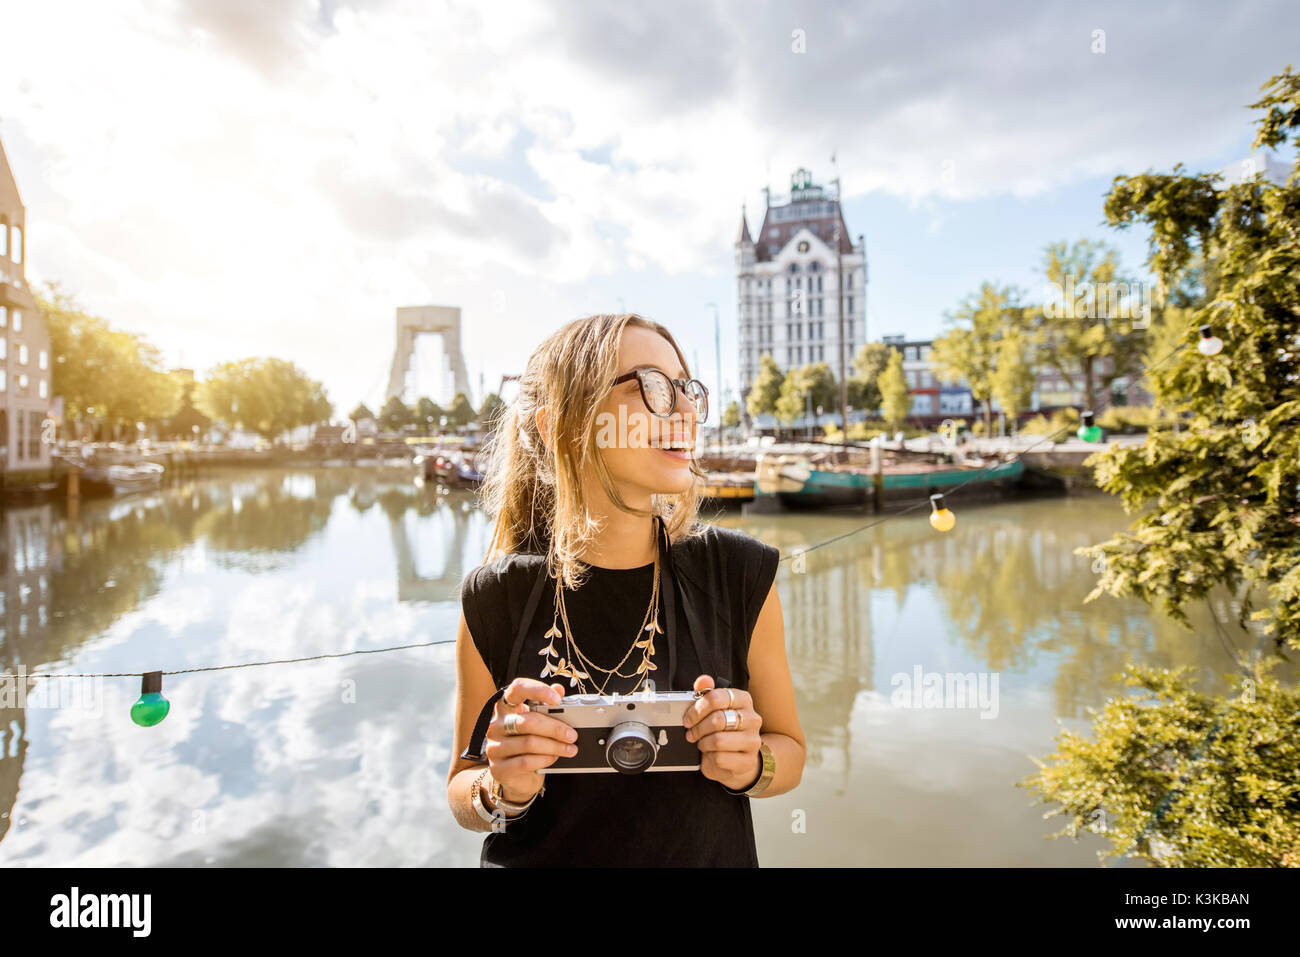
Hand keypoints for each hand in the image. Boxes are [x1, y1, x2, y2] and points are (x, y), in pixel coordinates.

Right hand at [484, 678, 576, 804]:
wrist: (516, 776)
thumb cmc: (528, 742)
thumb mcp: (538, 722)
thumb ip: (548, 705)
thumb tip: (558, 689)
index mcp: (506, 706)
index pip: (517, 689)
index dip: (537, 690)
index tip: (557, 699)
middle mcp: (496, 724)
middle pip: (527, 721)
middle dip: (554, 728)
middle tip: (572, 735)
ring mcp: (495, 747)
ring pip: (529, 743)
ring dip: (554, 746)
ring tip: (570, 749)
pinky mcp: (499, 768)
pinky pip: (526, 762)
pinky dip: (545, 759)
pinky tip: (554, 758)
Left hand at [682, 675, 762, 790]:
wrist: (740, 756)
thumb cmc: (725, 729)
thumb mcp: (714, 710)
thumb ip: (707, 693)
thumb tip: (702, 681)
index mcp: (743, 700)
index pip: (717, 697)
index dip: (697, 709)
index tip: (688, 719)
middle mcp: (752, 718)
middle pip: (717, 719)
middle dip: (698, 728)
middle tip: (691, 733)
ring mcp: (753, 740)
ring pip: (718, 740)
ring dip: (703, 743)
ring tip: (701, 743)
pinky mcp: (748, 760)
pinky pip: (720, 758)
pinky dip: (709, 758)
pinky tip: (711, 755)